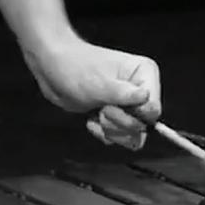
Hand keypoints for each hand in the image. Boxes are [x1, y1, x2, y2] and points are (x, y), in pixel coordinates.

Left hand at [23, 34, 161, 149]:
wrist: (51, 67)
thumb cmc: (74, 67)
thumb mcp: (99, 84)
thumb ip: (124, 96)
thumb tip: (147, 99)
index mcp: (144, 73)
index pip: (153, 109)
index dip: (135, 115)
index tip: (113, 105)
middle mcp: (140, 89)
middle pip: (144, 126)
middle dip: (120, 124)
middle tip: (103, 110)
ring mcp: (127, 103)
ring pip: (133, 136)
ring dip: (112, 131)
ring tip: (97, 114)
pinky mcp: (114, 115)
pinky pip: (118, 137)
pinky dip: (103, 133)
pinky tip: (91, 119)